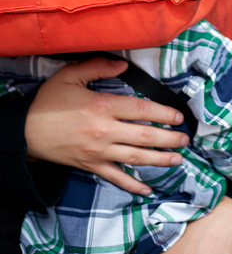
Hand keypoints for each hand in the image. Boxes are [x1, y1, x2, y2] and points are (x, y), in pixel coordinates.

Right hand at [24, 58, 188, 194]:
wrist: (24, 132)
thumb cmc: (48, 102)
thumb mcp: (70, 76)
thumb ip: (98, 67)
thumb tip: (124, 65)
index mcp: (102, 106)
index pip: (141, 109)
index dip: (163, 113)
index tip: (178, 117)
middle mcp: (104, 131)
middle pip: (144, 136)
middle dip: (169, 139)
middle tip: (186, 140)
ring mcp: (99, 151)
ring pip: (136, 157)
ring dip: (160, 159)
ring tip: (178, 159)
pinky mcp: (91, 166)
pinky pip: (116, 177)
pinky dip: (133, 185)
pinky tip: (148, 188)